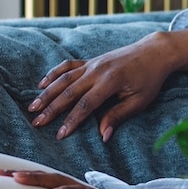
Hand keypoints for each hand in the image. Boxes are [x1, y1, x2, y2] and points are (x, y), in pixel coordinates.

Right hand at [29, 25, 187, 141]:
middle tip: (37, 123)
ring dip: (47, 93)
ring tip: (33, 107)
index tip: (60, 134)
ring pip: (64, 79)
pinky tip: (42, 85)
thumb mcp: (139, 100)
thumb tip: (103, 136)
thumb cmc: (149, 79)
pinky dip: (53, 74)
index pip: (86, 105)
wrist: (153, 52)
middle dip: (52, 109)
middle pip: (69, 92)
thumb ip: (118, 116)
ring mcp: (92, 64)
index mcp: (111, 82)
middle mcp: (97, 71)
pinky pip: (68, 67)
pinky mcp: (90, 61)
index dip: (72, 120)